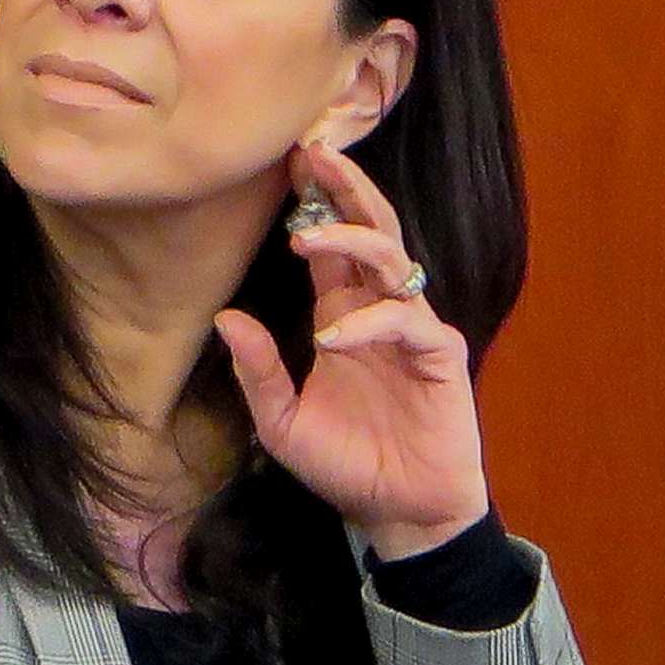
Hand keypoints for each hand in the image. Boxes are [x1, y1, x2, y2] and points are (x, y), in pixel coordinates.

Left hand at [214, 141, 489, 559]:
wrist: (396, 510)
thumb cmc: (343, 461)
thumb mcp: (280, 419)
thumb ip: (257, 370)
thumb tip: (225, 317)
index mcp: (340, 314)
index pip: (329, 246)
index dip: (314, 202)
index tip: (288, 161)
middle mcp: (376, 311)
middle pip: (369, 231)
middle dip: (344, 190)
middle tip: (312, 154)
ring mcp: (412, 329)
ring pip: (393, 261)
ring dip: (350, 242)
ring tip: (301, 238)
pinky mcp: (439, 356)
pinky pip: (408, 324)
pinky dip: (369, 325)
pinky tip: (332, 338)